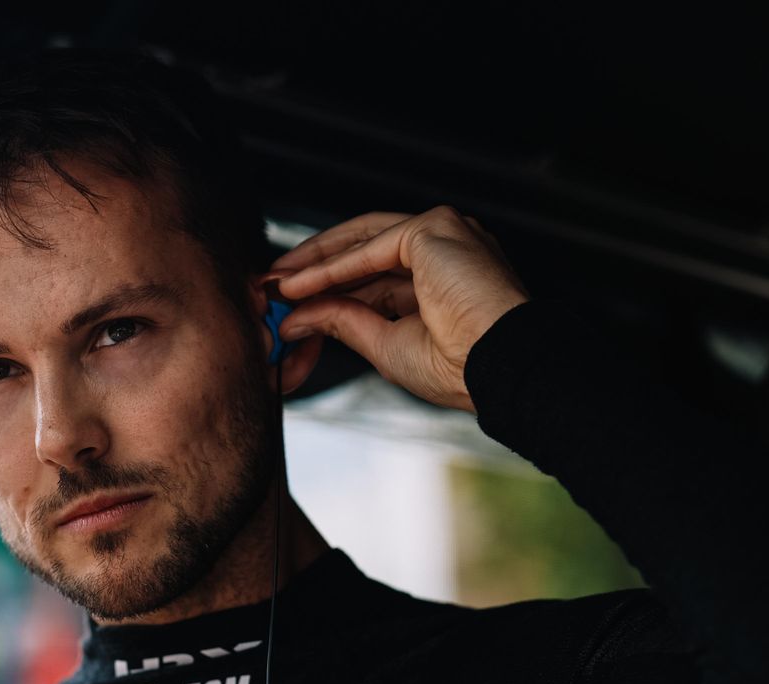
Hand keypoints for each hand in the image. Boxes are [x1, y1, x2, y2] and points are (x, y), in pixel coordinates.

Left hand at [265, 206, 530, 413]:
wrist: (497, 369)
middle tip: (271, 287)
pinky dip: (332, 266)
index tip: (288, 302)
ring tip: (277, 285)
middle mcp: (443, 249)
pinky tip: (299, 283)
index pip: (372, 275)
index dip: (328, 287)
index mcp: (440, 278)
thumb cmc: (461, 368)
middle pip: (363, 250)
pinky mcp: (435, 228)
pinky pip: (371, 246)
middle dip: (314, 268)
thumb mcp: (386, 346)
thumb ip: (344, 322)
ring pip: (363, 241)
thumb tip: (297, 316)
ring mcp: (443, 233)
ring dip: (315, 264)